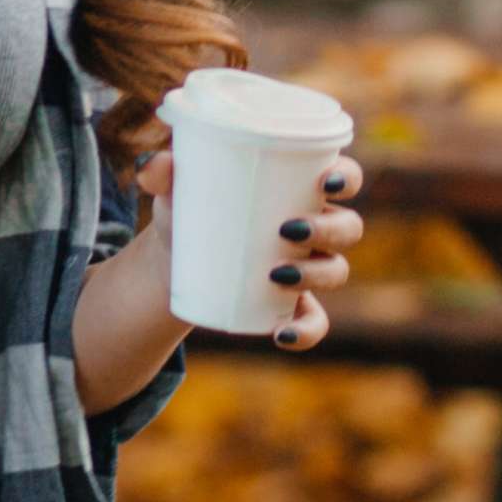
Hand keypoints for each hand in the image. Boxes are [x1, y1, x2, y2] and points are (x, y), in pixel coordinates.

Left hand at [135, 148, 365, 349]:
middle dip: (328, 228)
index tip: (325, 180)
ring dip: (316, 274)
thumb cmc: (189, 207)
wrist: (178, 259)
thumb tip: (152, 167)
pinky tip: (281, 334)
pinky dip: (305, 331)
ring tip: (276, 275)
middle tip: (287, 230)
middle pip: (348, 226)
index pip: (345, 176)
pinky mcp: (293, 305)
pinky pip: (315, 323)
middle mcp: (316, 227)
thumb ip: (162, 173)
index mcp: (301, 187)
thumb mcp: (175, 189)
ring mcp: (308, 268)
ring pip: (336, 271)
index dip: (347, 176)